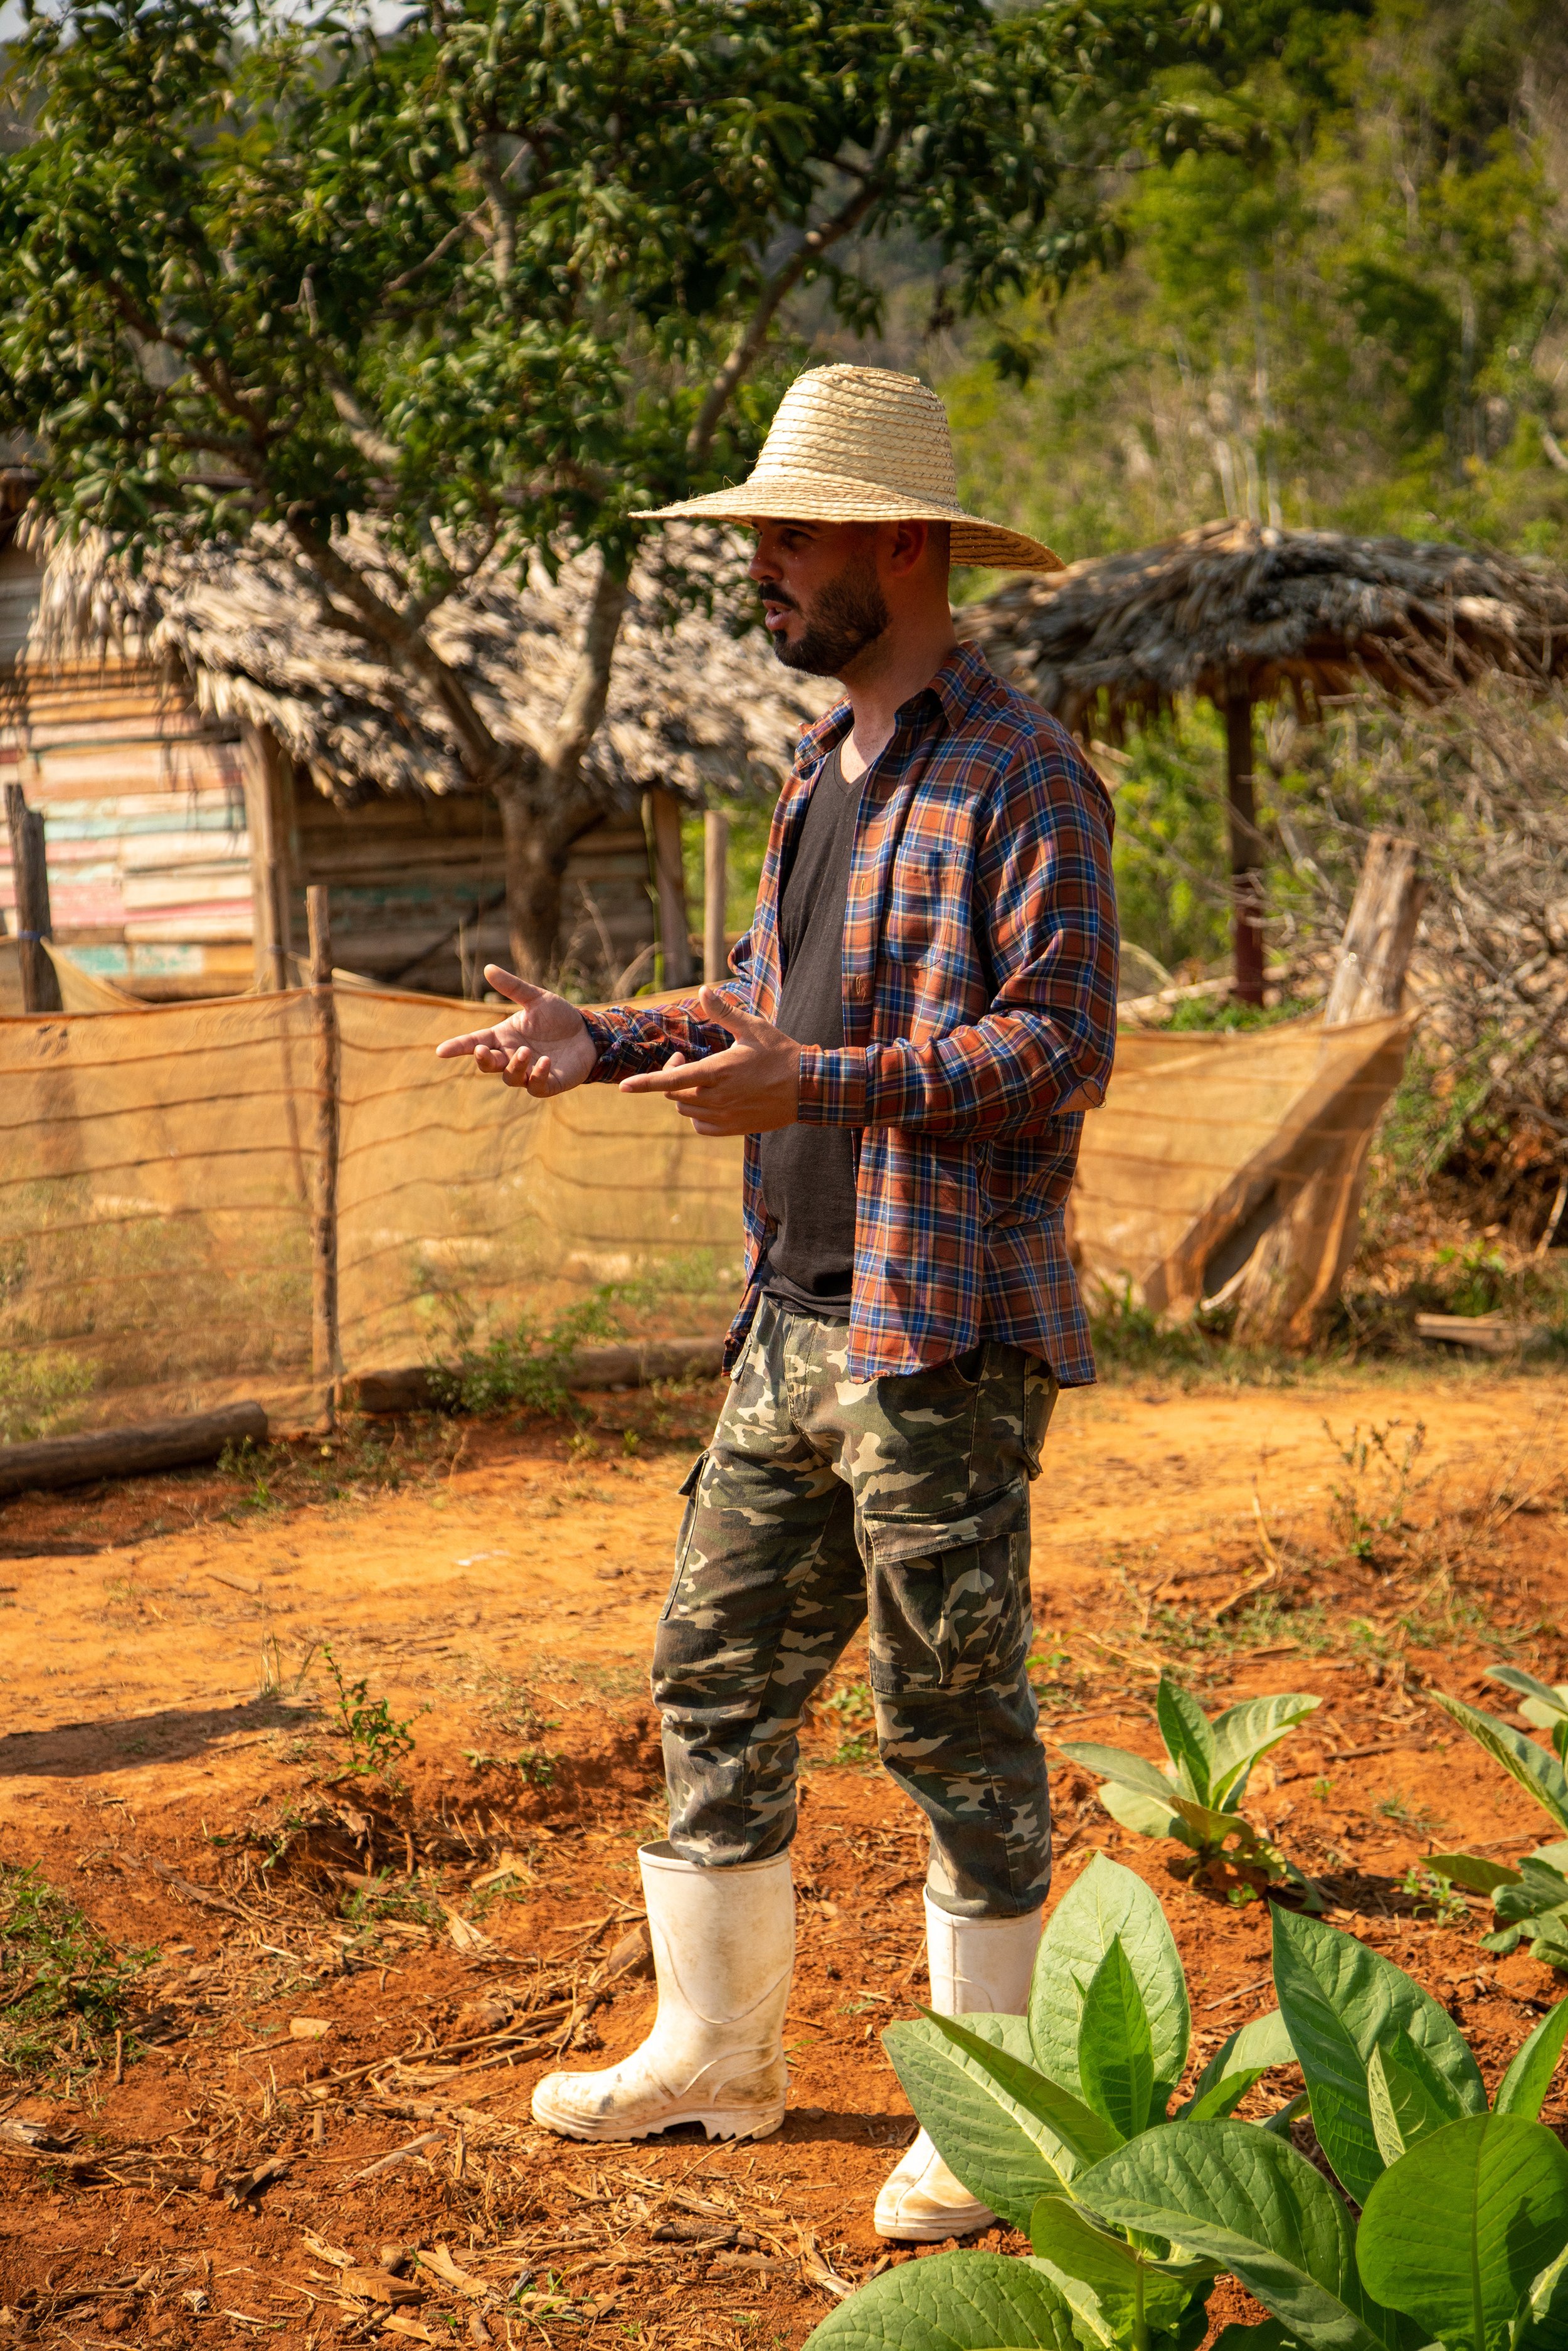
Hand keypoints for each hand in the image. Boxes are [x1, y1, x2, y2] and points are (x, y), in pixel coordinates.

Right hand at [433, 965, 597, 1095]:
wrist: (588, 1033)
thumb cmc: (558, 1017)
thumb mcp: (536, 998)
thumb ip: (513, 987)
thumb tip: (488, 967)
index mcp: (503, 1037)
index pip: (474, 1043)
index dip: (458, 1047)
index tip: (440, 1051)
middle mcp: (511, 1056)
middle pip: (487, 1064)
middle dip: (482, 1059)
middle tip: (482, 1050)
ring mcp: (528, 1072)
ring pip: (510, 1077)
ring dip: (514, 1066)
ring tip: (525, 1051)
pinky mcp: (547, 1084)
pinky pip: (536, 1086)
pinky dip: (538, 1076)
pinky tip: (545, 1062)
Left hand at [618, 985, 799, 1134]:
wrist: (808, 1088)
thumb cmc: (780, 1053)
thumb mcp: (753, 1028)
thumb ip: (724, 1012)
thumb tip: (703, 990)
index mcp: (718, 1071)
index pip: (672, 1080)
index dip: (645, 1084)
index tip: (623, 1088)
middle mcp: (717, 1097)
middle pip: (675, 1094)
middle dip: (672, 1076)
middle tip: (684, 1059)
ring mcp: (725, 1115)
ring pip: (686, 1110)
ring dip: (685, 1095)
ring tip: (701, 1078)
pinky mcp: (734, 1129)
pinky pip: (701, 1126)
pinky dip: (697, 1115)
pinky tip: (710, 1100)